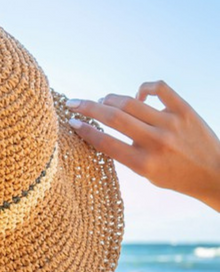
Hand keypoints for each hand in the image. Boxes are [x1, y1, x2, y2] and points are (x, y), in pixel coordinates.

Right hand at [66, 80, 219, 211]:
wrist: (214, 173)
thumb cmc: (175, 177)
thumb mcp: (146, 174)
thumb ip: (127, 153)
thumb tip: (109, 122)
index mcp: (143, 163)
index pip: (105, 142)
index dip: (84, 130)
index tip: (71, 122)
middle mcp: (155, 142)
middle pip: (114, 117)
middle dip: (88, 108)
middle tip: (73, 103)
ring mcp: (171, 123)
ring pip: (131, 102)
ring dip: (110, 99)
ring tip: (101, 101)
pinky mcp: (185, 110)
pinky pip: (159, 89)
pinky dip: (144, 88)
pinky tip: (138, 95)